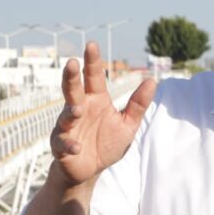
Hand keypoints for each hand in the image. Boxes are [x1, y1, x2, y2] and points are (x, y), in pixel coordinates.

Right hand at [51, 42, 156, 184]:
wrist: (90, 169)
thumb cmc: (106, 143)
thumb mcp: (127, 124)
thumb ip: (137, 104)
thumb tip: (152, 80)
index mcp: (96, 101)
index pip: (94, 78)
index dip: (93, 62)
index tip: (92, 44)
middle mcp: (79, 109)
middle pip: (74, 89)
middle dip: (72, 76)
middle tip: (72, 62)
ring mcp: (68, 126)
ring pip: (66, 115)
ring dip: (71, 112)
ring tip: (78, 110)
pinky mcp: (61, 145)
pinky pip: (63, 143)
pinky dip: (69, 144)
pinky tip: (77, 146)